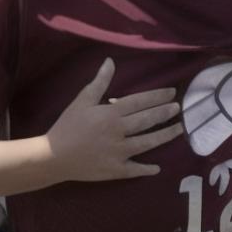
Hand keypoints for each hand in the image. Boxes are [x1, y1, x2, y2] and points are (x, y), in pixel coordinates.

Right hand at [43, 61, 181, 183]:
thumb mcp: (82, 100)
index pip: (140, 102)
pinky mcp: (115, 170)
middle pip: (147, 121)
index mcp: (111, 114)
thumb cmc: (67, 126)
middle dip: (164, 114)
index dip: (157, 97)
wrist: (52, 157)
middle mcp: (118, 132)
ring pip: (147, 143)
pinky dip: (146, 169)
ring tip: (178, 129)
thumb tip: (110, 61)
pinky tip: (158, 167)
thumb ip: (100, 82)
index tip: (172, 93)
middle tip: (178, 109)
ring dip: (164, 136)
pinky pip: (134, 170)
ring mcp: (118, 153)